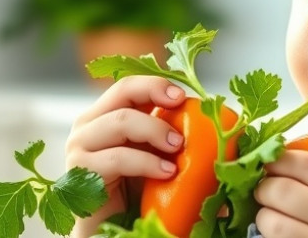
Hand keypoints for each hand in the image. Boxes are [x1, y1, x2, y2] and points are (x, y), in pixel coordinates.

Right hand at [65, 75, 186, 236]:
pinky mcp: (81, 173)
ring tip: (178, 148)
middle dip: (157, 95)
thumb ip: (175, 136)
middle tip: (183, 110)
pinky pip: (117, 158)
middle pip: (123, 91)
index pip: (129, 85)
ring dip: (156, 130)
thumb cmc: (136, 191)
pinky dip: (147, 162)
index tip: (182, 96)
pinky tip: (167, 172)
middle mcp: (89, 126)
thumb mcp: (158, 157)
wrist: (110, 230)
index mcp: (106, 115)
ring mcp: (80, 148)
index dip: (155, 84)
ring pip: (121, 121)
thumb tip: (227, 126)